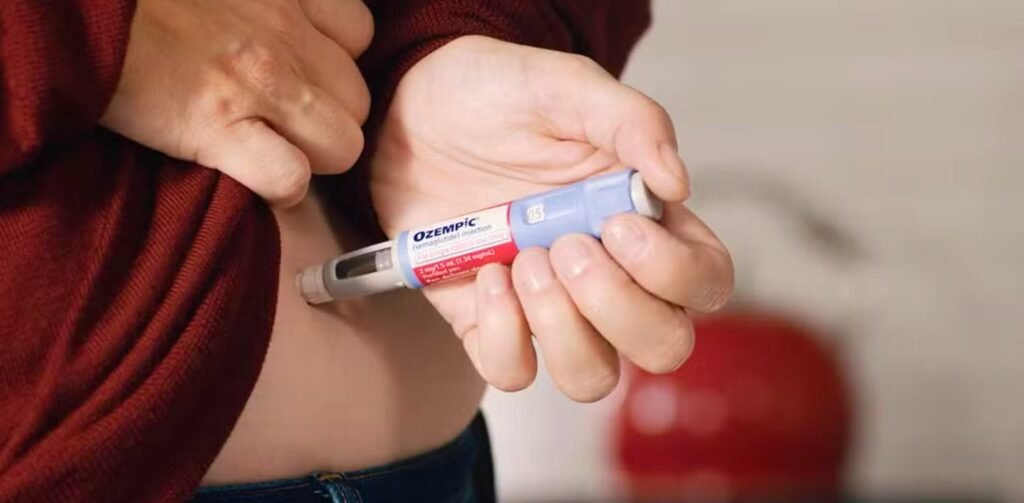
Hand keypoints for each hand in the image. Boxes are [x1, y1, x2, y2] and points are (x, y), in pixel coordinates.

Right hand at [100, 0, 372, 205]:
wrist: (75, 10)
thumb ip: (268, 3)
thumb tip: (289, 29)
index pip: (359, 35)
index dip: (334, 64)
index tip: (305, 76)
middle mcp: (285, 34)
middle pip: (357, 100)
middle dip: (328, 118)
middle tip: (285, 123)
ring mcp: (260, 83)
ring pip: (342, 145)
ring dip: (313, 158)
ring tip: (274, 152)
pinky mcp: (218, 128)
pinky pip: (291, 179)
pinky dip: (279, 189)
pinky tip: (253, 178)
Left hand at [370, 36, 733, 401]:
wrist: (413, 109)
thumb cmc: (499, 95)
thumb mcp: (567, 87)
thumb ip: (632, 121)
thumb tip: (677, 183)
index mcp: (643, 222)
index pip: (704, 282)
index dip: (674, 273)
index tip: (618, 224)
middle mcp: (608, 275)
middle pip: (662, 346)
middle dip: (617, 308)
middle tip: (565, 247)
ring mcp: (549, 307)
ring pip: (592, 376)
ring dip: (561, 327)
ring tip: (522, 261)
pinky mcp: (489, 323)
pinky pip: (512, 372)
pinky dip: (501, 335)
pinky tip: (486, 275)